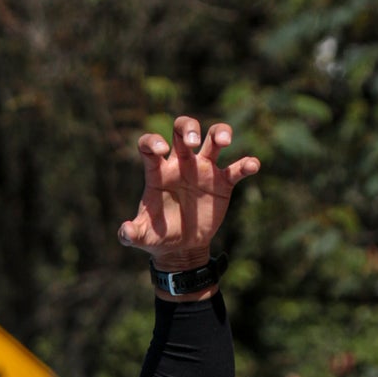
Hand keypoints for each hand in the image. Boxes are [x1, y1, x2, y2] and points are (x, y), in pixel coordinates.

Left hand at [118, 117, 259, 273]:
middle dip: (189, 128)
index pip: (150, 145)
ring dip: (220, 133)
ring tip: (225, 141)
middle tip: (193, 143)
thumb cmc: (158, 235)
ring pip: (213, 138)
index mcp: (158, 172)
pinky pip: (236, 169)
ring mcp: (203, 170)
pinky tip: (252, 166)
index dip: (153, 141)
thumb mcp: (142, 237)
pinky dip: (246, 164)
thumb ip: (131, 233)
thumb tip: (125, 232)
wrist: (180, 248)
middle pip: (183, 130)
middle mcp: (181, 164)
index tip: (160, 150)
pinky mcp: (222, 183)